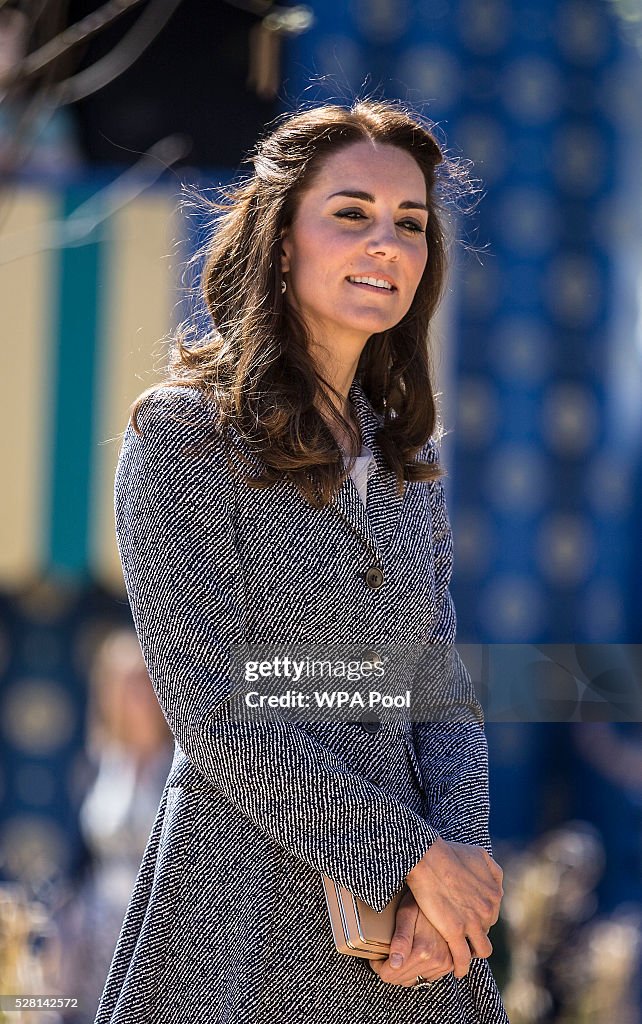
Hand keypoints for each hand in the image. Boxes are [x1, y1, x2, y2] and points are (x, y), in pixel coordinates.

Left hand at [369, 889, 454, 986]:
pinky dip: (418, 969)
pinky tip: (414, 954)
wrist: (445, 894)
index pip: (390, 976)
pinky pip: (427, 977)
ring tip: (402, 951)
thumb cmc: (421, 901)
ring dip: (405, 970)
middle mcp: (436, 961)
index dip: (379, 966)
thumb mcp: (406, 914)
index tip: (377, 956)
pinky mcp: (449, 963)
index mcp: (422, 951)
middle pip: (401, 980)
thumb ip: (400, 939)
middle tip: (387, 952)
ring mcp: (445, 963)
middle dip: (391, 969)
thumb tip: (394, 964)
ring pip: (414, 980)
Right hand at [405, 837, 502, 978]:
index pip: (492, 914)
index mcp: (494, 893)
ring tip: (463, 955)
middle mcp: (489, 909)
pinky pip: (463, 959)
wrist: (427, 857)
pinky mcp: (456, 932)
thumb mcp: (479, 855)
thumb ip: (492, 871)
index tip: (469, 919)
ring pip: (482, 950)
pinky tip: (456, 970)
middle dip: (476, 932)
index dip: (479, 917)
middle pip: (486, 930)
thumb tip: (495, 883)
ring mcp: (473, 923)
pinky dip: (461, 967)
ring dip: (474, 953)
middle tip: (462, 934)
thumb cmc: (448, 852)